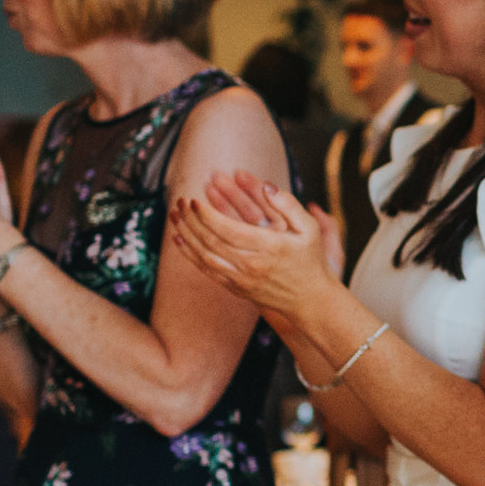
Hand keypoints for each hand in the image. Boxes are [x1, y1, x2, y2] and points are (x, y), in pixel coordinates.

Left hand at [170, 172, 336, 319]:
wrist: (310, 300)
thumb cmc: (310, 260)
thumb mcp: (310, 229)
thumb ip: (288, 204)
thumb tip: (267, 185)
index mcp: (269, 247)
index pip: (228, 230)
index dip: (206, 215)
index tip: (195, 200)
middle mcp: (252, 265)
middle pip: (211, 241)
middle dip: (191, 219)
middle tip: (180, 201)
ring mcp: (242, 279)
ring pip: (204, 256)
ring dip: (186, 234)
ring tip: (174, 216)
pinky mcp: (236, 288)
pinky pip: (207, 270)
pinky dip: (190, 254)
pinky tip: (179, 239)